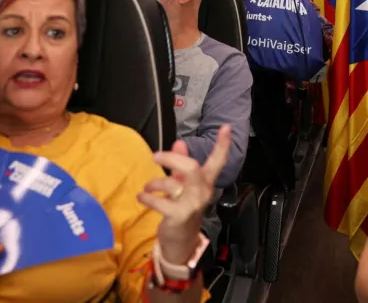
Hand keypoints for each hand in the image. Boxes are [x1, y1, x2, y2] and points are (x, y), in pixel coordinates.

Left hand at [140, 126, 231, 265]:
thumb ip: (180, 164)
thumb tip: (178, 143)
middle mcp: (202, 192)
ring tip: (147, 187)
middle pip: (191, 167)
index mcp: (206, 182)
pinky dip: (148, 198)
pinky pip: (161, 202)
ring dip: (155, 182)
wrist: (181, 240)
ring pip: (173, 183)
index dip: (222, 145)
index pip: (217, 161)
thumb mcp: (183, 185)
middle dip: (172, 159)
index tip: (226, 127)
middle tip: (156, 156)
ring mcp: (192, 205)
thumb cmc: (182, 208)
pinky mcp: (179, 216)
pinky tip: (142, 197)